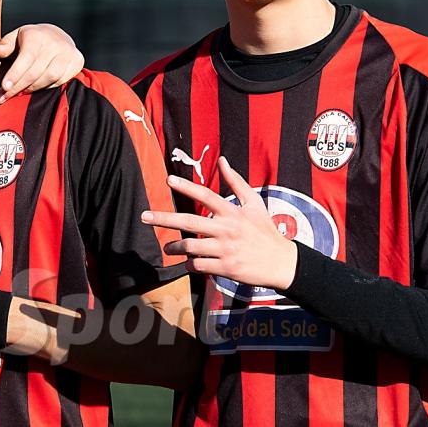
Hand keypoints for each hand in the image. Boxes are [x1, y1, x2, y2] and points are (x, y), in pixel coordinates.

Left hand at [0, 24, 82, 103]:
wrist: (56, 35)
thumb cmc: (30, 40)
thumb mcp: (15, 37)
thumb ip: (5, 45)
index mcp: (37, 36)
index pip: (26, 58)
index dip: (15, 74)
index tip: (4, 88)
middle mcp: (55, 43)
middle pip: (36, 72)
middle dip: (18, 87)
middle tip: (2, 98)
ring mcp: (68, 53)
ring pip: (49, 78)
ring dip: (32, 89)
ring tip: (18, 93)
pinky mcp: (77, 61)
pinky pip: (61, 81)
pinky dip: (46, 87)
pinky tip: (35, 89)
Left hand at [140, 156, 297, 290]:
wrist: (283, 263)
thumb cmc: (266, 231)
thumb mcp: (255, 203)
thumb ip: (236, 182)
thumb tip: (223, 160)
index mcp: (233, 212)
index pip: (206, 195)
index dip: (186, 187)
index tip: (168, 180)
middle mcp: (227, 229)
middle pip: (189, 222)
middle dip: (163, 219)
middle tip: (144, 217)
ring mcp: (226, 249)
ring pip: (190, 246)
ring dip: (175, 247)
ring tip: (167, 247)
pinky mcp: (226, 267)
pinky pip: (199, 265)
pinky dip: (190, 264)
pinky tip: (188, 263)